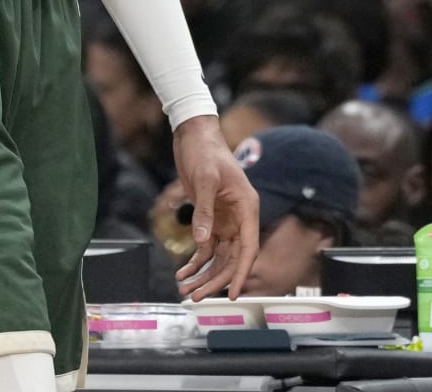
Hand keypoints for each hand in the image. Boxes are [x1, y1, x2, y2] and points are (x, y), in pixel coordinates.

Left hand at [171, 115, 258, 300]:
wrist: (194, 136)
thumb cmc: (206, 152)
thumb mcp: (205, 179)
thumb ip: (204, 210)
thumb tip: (201, 241)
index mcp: (247, 208)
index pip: (249, 248)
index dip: (242, 272)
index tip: (234, 294)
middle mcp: (240, 217)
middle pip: (232, 257)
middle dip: (215, 279)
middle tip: (195, 296)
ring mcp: (225, 219)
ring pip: (219, 256)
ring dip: (203, 273)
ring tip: (184, 288)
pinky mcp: (211, 218)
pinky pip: (206, 246)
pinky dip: (196, 260)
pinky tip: (182, 271)